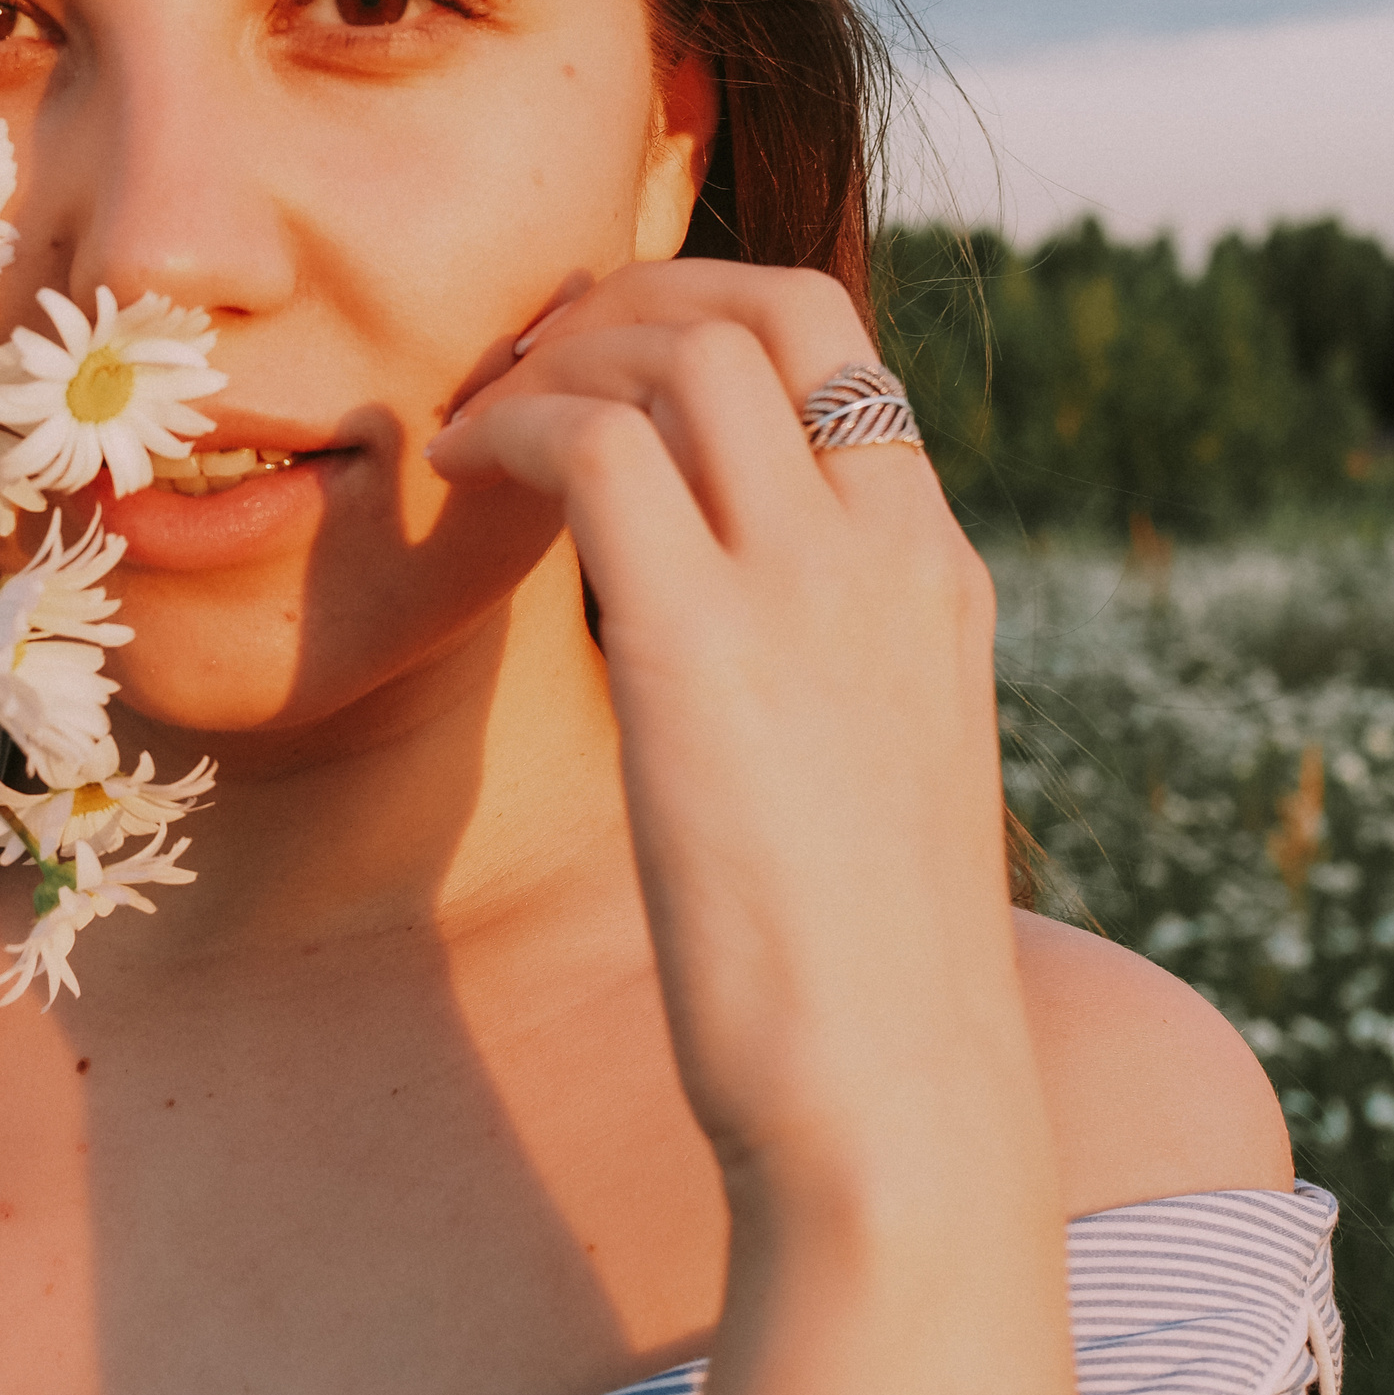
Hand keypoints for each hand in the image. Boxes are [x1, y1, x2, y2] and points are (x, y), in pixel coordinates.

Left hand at [425, 259, 1074, 1394]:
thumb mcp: (878, 764)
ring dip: (555, 355)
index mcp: (935, 569)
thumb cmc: (864, 964)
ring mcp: (807, 585)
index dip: (707, 314)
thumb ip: (827, 661)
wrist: (896, 1096)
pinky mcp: (700, 644)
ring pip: (680, 352)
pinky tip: (457, 474)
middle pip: (765, 308)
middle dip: (629, 299)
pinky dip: (512, 428)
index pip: (841, 348)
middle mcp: (888, 546)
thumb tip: (718, 624)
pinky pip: (596, 448)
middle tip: (528, 357)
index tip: (607, 355)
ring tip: (477, 418)